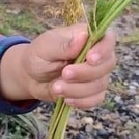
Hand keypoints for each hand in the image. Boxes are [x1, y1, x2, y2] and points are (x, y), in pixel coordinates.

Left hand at [0, 24, 115, 107]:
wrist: (30, 77)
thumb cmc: (39, 56)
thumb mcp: (45, 47)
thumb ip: (64, 45)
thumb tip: (83, 37)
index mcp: (88, 36)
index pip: (108, 39)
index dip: (103, 50)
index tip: (90, 58)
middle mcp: (97, 54)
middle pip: (107, 64)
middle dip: (85, 73)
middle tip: (64, 74)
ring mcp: (97, 74)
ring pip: (100, 84)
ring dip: (78, 89)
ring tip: (56, 87)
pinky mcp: (92, 91)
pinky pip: (96, 99)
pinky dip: (81, 101)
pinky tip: (66, 99)